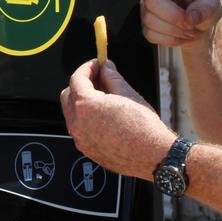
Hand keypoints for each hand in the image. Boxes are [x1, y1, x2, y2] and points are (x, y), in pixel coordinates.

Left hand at [59, 59, 175, 179]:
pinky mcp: (86, 149)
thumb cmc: (144, 129)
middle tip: (99, 78)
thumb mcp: (128, 94)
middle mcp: (77, 124)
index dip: (87, 68)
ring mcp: (80, 139)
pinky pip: (79, 129)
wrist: (153, 156)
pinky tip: (104, 115)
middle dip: (82, 84)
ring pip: (72, 113)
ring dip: (82, 102)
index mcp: (85, 106)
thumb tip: (106, 68)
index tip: (96, 64)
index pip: (76, 79)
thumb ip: (112, 77)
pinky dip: (86, 118)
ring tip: (104, 97)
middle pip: (68, 95)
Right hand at [96, 0, 221, 48]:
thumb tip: (191, 18)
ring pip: (151, 22)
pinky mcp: (146, 27)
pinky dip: (170, 40)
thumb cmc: (206, 9)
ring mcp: (146, 10)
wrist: (202, 28)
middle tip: (193, 24)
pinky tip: (181, 37)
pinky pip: (152, 36)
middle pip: (150, 3)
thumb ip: (207, 9)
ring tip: (191, 30)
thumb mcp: (214, 5)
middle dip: (173, 16)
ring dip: (174, 31)